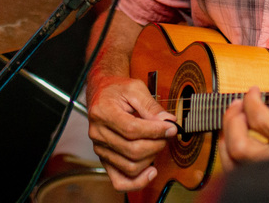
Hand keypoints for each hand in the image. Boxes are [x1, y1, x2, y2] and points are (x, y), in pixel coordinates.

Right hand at [87, 75, 177, 191]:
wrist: (101, 93)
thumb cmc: (117, 89)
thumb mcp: (135, 88)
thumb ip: (151, 106)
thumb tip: (168, 121)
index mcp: (102, 112)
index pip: (131, 129)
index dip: (155, 131)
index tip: (170, 128)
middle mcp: (98, 133)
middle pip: (132, 150)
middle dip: (156, 144)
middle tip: (166, 135)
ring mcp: (100, 148)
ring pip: (130, 166)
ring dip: (151, 158)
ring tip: (157, 144)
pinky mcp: (104, 159)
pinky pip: (119, 180)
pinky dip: (137, 181)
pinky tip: (150, 171)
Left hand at [219, 67, 268, 171]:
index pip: (262, 122)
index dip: (251, 102)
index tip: (253, 91)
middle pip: (241, 145)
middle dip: (233, 118)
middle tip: (239, 103)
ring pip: (235, 159)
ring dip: (228, 133)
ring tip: (235, 118)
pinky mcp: (262, 178)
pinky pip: (233, 170)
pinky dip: (227, 150)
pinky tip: (234, 136)